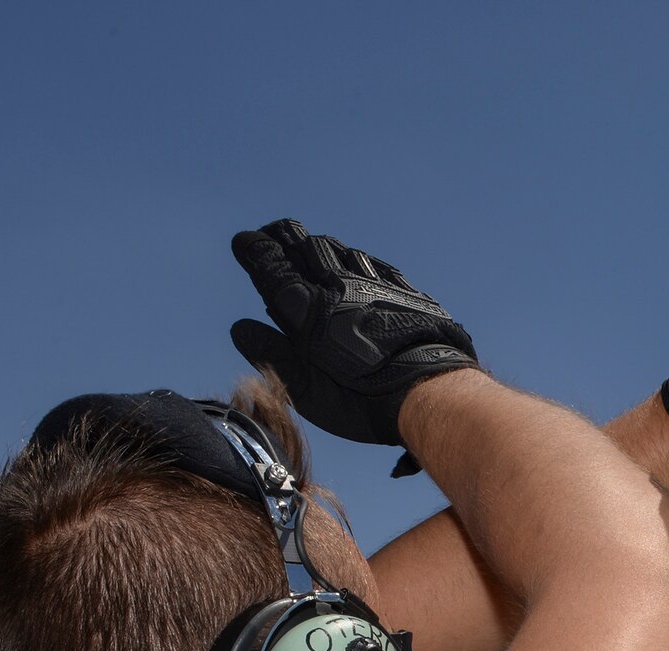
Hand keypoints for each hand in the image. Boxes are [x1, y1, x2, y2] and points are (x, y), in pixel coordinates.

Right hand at [231, 220, 478, 470]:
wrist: (428, 388)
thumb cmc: (362, 399)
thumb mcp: (305, 388)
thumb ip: (272, 353)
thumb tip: (240, 328)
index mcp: (306, 307)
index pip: (270, 265)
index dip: (254, 250)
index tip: (243, 241)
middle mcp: (337, 285)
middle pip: (303, 245)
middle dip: (283, 236)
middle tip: (272, 232)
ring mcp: (373, 282)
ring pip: (338, 249)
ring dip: (319, 246)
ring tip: (311, 247)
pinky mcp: (402, 289)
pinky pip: (373, 263)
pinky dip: (355, 258)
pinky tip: (356, 262)